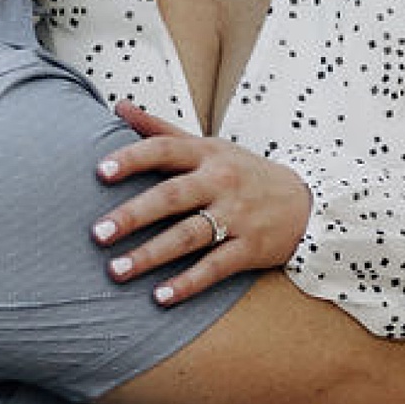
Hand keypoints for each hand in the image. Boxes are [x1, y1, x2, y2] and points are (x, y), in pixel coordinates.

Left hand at [93, 100, 314, 302]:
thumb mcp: (209, 146)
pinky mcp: (250, 248)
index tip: (100, 172)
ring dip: (151, 255)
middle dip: (133, 215)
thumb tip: (119, 106)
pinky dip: (188, 283)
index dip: (132, 159)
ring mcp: (238, 216)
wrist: (306, 203)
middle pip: (172, 197)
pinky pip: (215, 268)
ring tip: (116, 271)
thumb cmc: (244, 173)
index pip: (165, 150)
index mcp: (208, 154)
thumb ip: (161, 130)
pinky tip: (160, 297)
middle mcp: (222, 182)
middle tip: (97, 233)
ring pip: (189, 236)